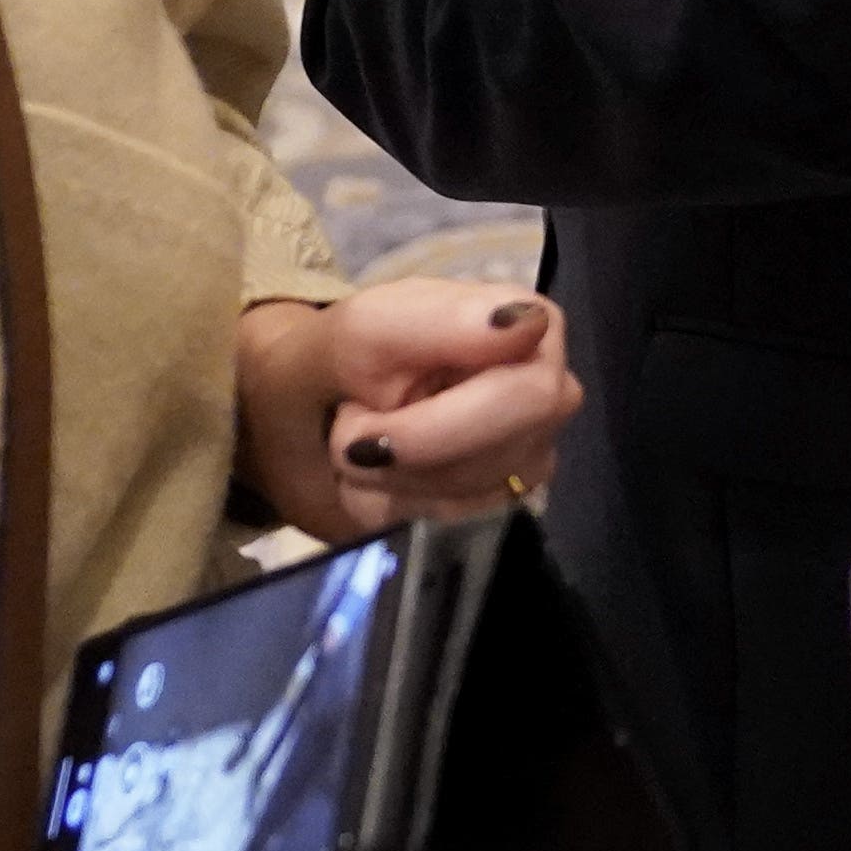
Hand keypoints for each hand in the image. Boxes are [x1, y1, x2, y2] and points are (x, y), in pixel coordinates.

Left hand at [237, 280, 579, 542]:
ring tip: (360, 441)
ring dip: (388, 479)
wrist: (302, 416)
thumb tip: (527, 322)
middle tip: (351, 432)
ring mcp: (528, 458)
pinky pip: (446, 529)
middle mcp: (548, 395)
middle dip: (408, 453)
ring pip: (469, 501)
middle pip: (499, 457)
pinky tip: (376, 473)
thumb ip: (436, 321)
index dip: (443, 422)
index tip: (370, 411)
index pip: (529, 398)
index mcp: (532, 328)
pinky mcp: (497, 507)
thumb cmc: (339, 359)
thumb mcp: (360, 331)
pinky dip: (389, 506)